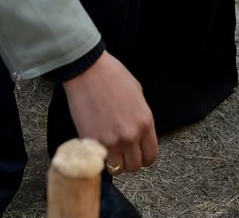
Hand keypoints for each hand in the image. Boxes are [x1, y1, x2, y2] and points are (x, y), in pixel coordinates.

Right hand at [61, 51, 158, 174]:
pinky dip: (99, 158)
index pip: (151, 156)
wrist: (87, 70)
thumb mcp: (137, 94)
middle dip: (129, 161)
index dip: (144, 158)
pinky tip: (97, 146)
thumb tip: (138, 131)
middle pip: (135, 166)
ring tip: (108, 151)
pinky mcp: (92, 141)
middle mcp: (130, 135)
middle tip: (122, 153)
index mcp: (145, 122)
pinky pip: (99, 161)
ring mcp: (111, 141)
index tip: (137, 154)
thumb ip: (140, 116)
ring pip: (117, 169)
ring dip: (114, 162)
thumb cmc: (111, 75)